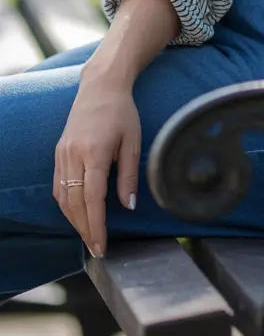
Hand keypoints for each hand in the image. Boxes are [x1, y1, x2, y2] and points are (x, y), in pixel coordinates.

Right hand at [53, 72, 140, 256]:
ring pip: (63, 197)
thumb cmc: (122, 112)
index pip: (92, 199)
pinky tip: (76, 213)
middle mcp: (73, 155)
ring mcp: (63, 153)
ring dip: (74, 220)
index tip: (101, 246)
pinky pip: (58, 185)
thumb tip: (127, 206)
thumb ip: (129, 175)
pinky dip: (66, 203)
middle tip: (96, 249)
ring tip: (88, 235)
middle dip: (85, 229)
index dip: (96, 226)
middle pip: (74, 203)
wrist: (101, 86)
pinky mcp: (59, 152)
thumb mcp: (133, 142)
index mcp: (94, 152)